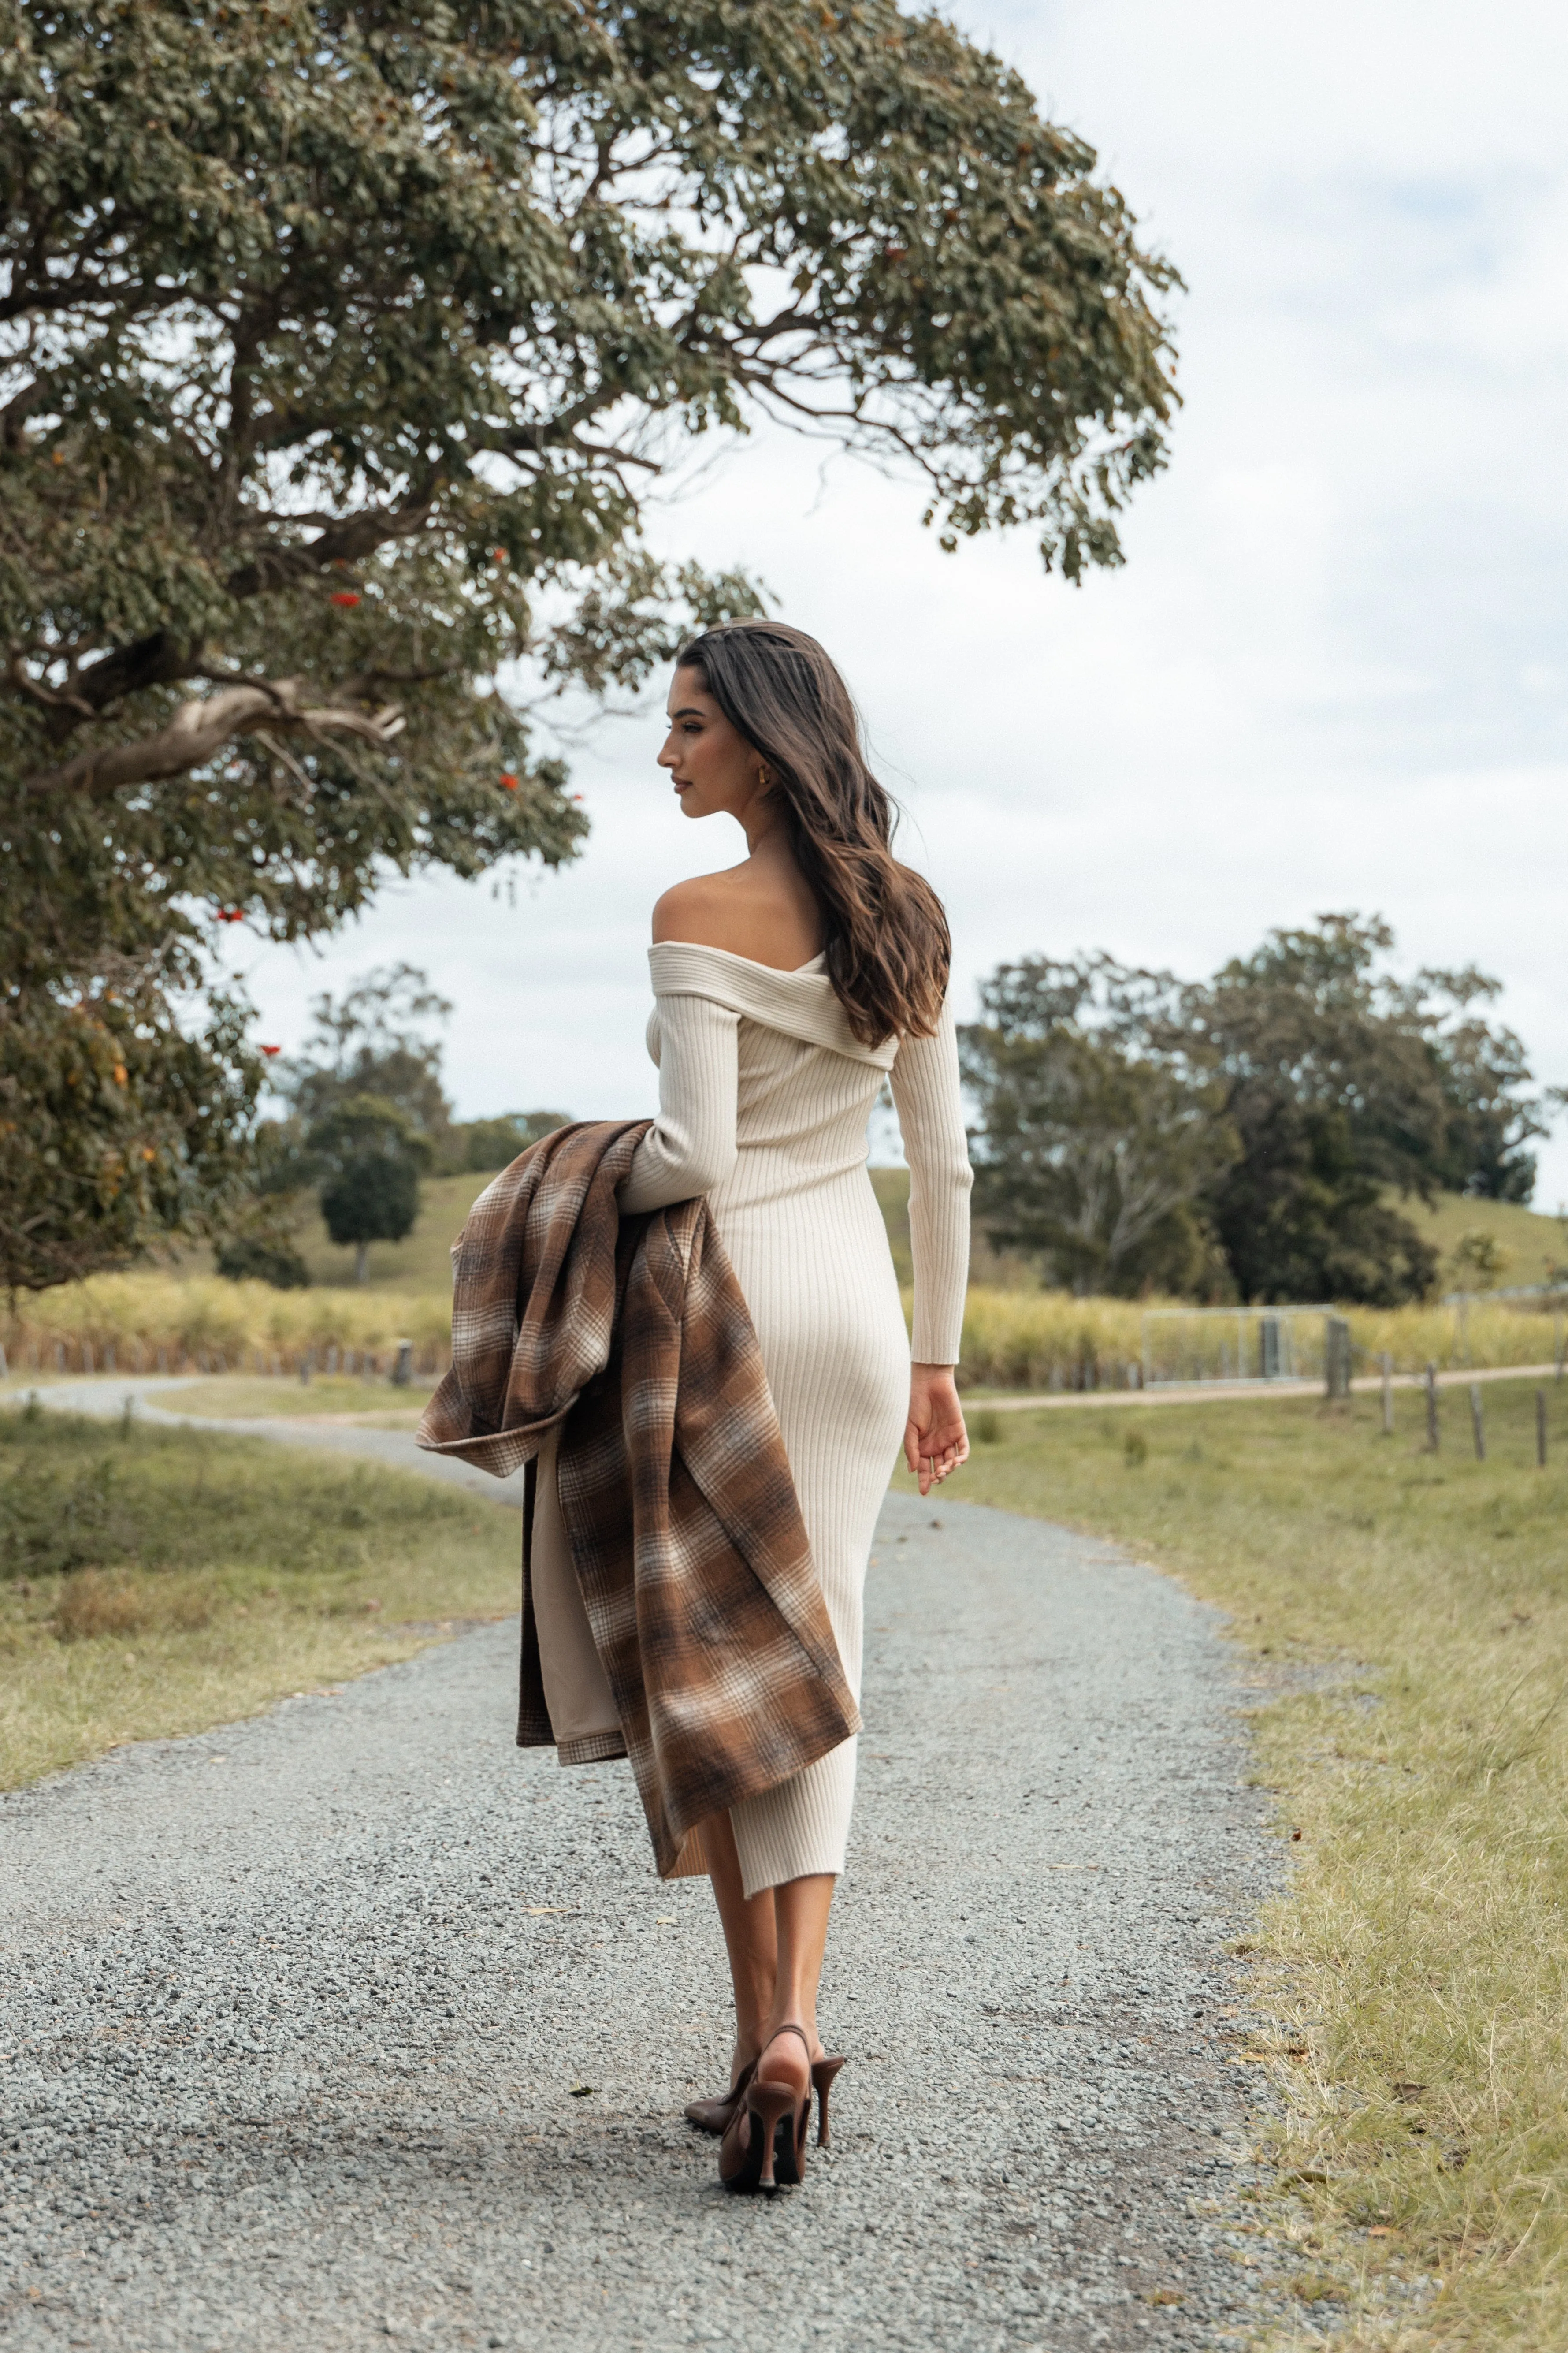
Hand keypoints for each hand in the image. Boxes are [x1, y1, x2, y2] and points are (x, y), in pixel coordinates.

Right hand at [904, 1362, 967, 1496]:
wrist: (927, 1383)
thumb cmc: (913, 1403)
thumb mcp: (909, 1429)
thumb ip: (911, 1449)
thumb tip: (912, 1470)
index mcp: (920, 1446)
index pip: (923, 1469)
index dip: (924, 1481)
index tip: (923, 1492)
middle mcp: (934, 1445)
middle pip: (938, 1468)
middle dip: (938, 1476)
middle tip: (936, 1476)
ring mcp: (947, 1439)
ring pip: (951, 1461)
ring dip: (949, 1469)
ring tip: (944, 1469)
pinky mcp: (959, 1431)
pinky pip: (963, 1449)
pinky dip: (961, 1458)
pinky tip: (956, 1462)